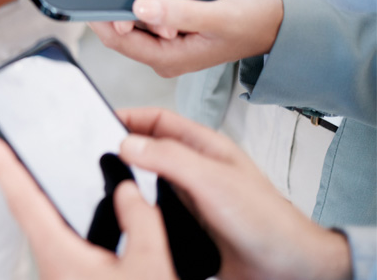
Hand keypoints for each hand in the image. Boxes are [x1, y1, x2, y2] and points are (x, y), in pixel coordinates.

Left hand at [0, 134, 176, 279]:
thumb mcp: (151, 269)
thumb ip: (141, 222)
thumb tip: (127, 190)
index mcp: (61, 256)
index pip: (25, 200)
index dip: (5, 167)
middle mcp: (52, 265)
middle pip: (26, 210)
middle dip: (14, 175)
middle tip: (1, 144)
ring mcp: (60, 274)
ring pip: (43, 227)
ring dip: (36, 196)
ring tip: (31, 165)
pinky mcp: (72, 279)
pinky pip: (60, 241)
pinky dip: (60, 217)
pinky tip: (73, 209)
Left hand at [89, 0, 283, 77]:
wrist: (282, 24)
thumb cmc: (256, 22)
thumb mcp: (218, 15)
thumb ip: (179, 13)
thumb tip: (138, 7)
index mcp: (169, 59)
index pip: (119, 40)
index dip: (99, 17)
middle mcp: (164, 56)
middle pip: (120, 32)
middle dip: (106, 9)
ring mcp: (169, 46)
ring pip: (131, 24)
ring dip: (121, 3)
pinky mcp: (175, 32)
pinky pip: (146, 17)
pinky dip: (138, 1)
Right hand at [117, 108, 352, 279]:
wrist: (287, 268)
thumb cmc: (266, 221)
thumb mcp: (213, 181)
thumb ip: (170, 159)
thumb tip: (128, 143)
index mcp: (204, 147)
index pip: (158, 120)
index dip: (128, 116)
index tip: (99, 121)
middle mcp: (195, 169)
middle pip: (149, 148)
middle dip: (121, 148)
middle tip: (94, 153)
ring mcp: (190, 197)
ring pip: (148, 181)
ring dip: (128, 182)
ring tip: (103, 183)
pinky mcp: (187, 225)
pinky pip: (153, 212)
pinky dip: (137, 212)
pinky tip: (126, 217)